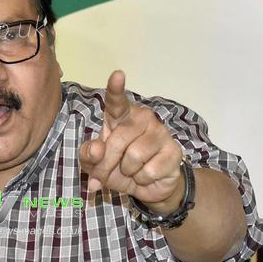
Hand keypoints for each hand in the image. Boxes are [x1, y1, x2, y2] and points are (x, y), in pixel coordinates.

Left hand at [79, 71, 183, 212]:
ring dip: (127, 172)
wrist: (147, 187)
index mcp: (120, 116)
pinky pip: (149, 171)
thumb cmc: (117, 166)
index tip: (117, 74)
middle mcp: (142, 118)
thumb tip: (97, 149)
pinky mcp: (174, 151)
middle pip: (117, 141)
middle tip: (105, 173)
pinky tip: (146, 175)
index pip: (117, 101)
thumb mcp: (94, 163)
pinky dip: (142, 180)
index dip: (116, 88)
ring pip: (134, 156)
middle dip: (106, 164)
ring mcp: (160, 133)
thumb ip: (88, 154)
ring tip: (131, 170)